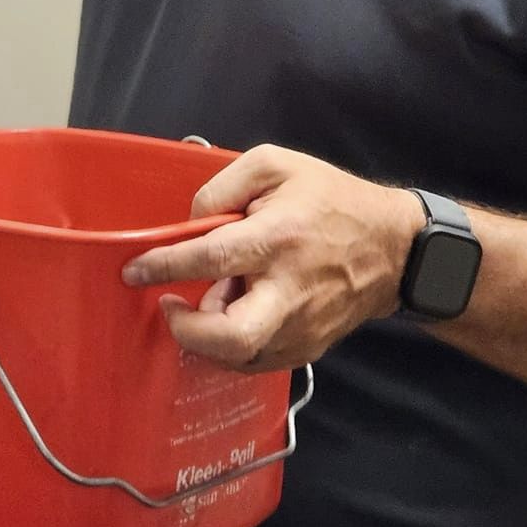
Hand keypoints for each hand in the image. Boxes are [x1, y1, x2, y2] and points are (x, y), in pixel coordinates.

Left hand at [120, 144, 422, 374]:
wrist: (392, 248)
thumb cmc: (330, 199)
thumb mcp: (275, 164)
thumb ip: (223, 185)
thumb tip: (193, 224)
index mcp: (278, 237)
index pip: (211, 256)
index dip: (165, 264)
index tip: (134, 270)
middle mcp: (289, 290)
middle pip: (233, 335)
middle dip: (189, 332)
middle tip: (169, 308)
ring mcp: (301, 327)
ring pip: (241, 357)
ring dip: (208, 338)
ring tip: (207, 301)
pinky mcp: (308, 349)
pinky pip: (257, 362)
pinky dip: (231, 349)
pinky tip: (227, 317)